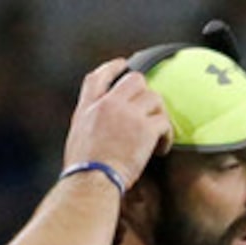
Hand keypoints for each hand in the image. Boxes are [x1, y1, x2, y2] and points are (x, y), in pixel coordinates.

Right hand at [67, 59, 170, 180]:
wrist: (92, 178)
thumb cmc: (84, 168)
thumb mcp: (78, 135)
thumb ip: (91, 121)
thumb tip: (102, 123)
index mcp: (88, 106)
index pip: (98, 76)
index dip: (112, 67)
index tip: (122, 64)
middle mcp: (108, 103)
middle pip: (135, 79)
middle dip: (146, 93)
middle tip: (150, 112)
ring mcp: (128, 114)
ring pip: (155, 98)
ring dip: (159, 115)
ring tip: (157, 135)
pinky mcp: (145, 129)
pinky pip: (165, 122)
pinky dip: (167, 137)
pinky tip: (161, 149)